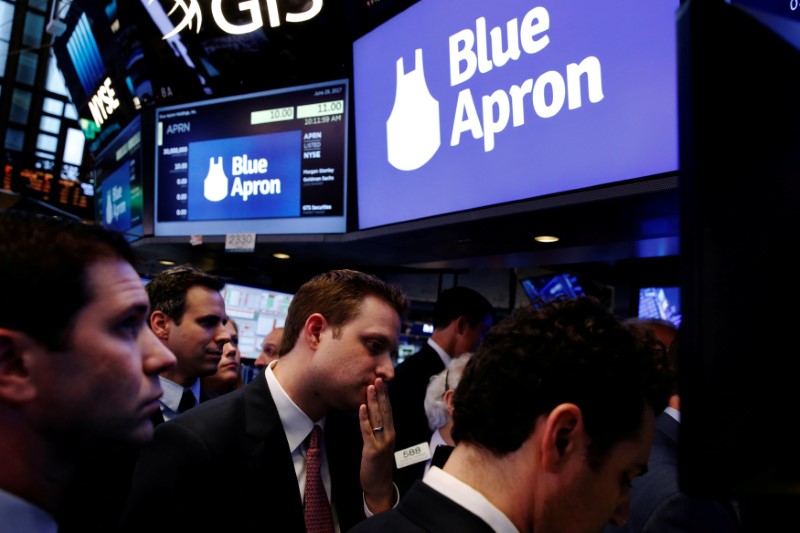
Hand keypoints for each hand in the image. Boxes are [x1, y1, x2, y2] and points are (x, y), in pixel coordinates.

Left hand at [359, 377, 396, 512]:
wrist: (380, 486)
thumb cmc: (378, 465)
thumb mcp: (381, 445)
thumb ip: (379, 431)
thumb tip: (372, 415)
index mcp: (391, 433)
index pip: (388, 410)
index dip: (385, 396)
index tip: (382, 382)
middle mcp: (389, 435)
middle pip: (384, 411)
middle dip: (381, 394)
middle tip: (377, 379)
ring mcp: (382, 442)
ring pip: (377, 418)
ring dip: (372, 402)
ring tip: (369, 388)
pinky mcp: (372, 450)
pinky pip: (367, 431)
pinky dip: (364, 418)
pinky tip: (361, 408)